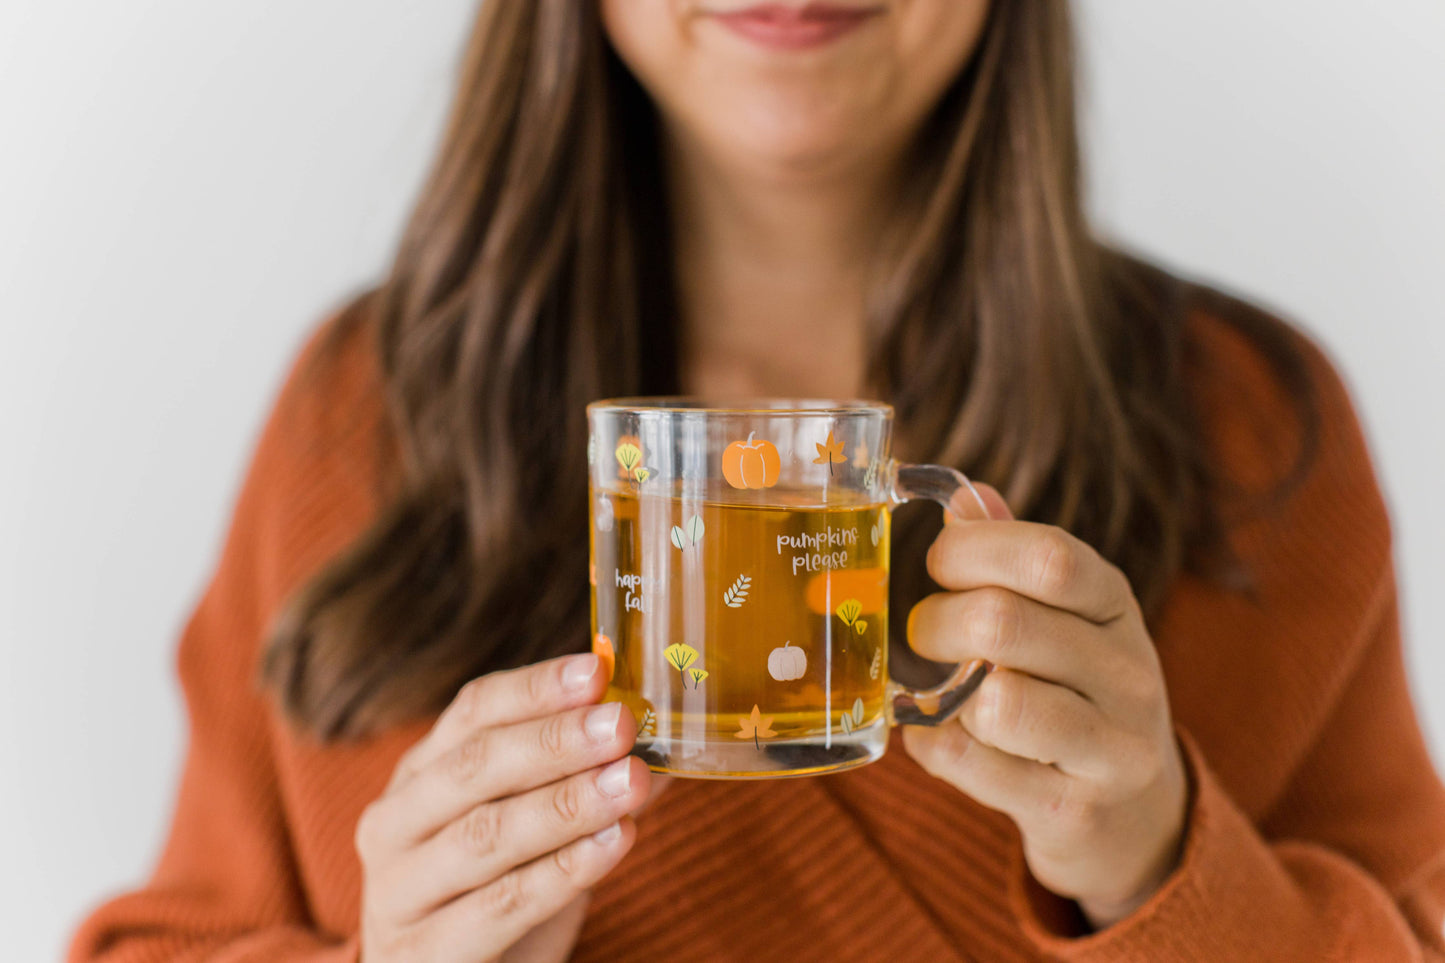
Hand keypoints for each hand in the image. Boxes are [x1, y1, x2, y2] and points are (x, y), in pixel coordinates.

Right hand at [355, 653, 652, 961]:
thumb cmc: (494, 897)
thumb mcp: (537, 831)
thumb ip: (592, 781)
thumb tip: (665, 738)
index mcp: (419, 774)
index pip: (472, 711)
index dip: (535, 688)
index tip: (596, 670)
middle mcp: (394, 824)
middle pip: (474, 767)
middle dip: (554, 742)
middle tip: (620, 724)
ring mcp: (399, 892)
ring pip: (487, 835)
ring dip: (566, 804)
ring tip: (629, 782)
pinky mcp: (423, 957)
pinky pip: (499, 906)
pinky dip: (562, 871)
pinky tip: (613, 843)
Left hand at [901, 485, 1187, 929]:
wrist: (1131, 813)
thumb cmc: (1071, 689)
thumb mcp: (1060, 614)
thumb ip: (1011, 553)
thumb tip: (963, 497)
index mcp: (1114, 603)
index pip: (1048, 556)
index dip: (970, 551)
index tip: (937, 564)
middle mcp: (1128, 671)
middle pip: (1003, 624)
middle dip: (935, 624)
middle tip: (922, 633)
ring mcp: (1112, 747)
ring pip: (996, 703)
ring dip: (944, 695)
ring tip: (944, 691)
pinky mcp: (1076, 811)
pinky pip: (972, 766)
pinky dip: (934, 746)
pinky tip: (941, 736)